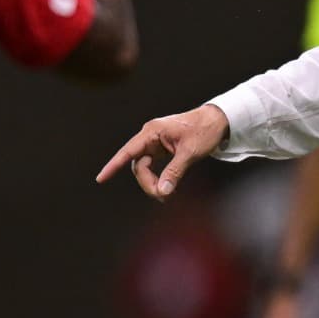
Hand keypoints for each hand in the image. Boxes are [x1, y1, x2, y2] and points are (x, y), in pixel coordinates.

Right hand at [96, 104, 228, 198]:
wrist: (218, 120)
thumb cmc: (204, 131)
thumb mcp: (190, 153)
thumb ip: (174, 172)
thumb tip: (163, 192)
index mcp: (152, 132)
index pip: (128, 151)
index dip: (113, 166)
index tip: (100, 179)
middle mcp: (150, 137)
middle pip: (137, 165)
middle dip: (147, 182)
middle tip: (164, 196)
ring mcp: (155, 143)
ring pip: (144, 168)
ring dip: (153, 182)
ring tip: (167, 194)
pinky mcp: (162, 149)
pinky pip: (153, 167)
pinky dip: (158, 178)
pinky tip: (166, 188)